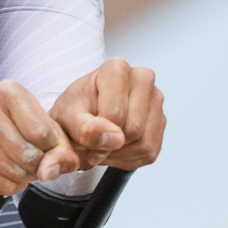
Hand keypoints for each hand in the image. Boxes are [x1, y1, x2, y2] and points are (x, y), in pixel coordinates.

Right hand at [0, 79, 79, 193]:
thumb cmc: (19, 128)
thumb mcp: (48, 128)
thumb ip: (63, 150)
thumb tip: (48, 172)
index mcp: (8, 91)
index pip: (40, 132)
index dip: (51, 146)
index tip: (46, 143)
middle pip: (27, 154)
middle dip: (39, 164)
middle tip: (37, 159)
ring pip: (15, 172)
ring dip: (26, 176)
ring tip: (23, 166)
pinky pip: (2, 185)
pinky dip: (12, 186)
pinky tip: (9, 173)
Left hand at [50, 59, 164, 169]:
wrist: (77, 118)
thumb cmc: (73, 111)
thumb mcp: (67, 119)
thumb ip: (86, 129)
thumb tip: (114, 139)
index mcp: (117, 69)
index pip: (115, 114)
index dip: (97, 134)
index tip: (82, 135)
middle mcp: (143, 78)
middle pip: (134, 129)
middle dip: (110, 145)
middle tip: (91, 143)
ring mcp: (155, 99)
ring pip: (144, 143)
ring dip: (119, 155)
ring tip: (101, 146)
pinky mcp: (160, 121)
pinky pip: (150, 152)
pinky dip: (128, 159)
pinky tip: (113, 149)